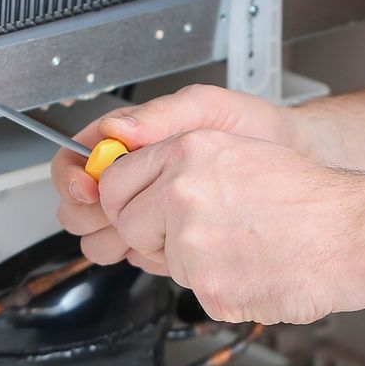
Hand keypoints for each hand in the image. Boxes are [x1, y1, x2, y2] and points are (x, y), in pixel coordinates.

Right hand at [54, 84, 309, 263]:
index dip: (72, 177)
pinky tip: (173, 244)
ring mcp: (147, 211)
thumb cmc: (252, 129)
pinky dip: (148, 254)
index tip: (87, 188)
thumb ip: (161, 116)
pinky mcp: (165, 239)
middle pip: (78, 206)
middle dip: (91, 215)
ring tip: (151, 229)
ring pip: (100, 238)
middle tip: (119, 214)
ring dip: (116, 239)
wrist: (292, 161)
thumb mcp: (207, 109)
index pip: (74, 159)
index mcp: (130, 141)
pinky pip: (136, 256)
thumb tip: (116, 129)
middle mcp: (133, 177)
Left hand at [93, 129, 364, 324]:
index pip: (115, 181)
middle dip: (153, 236)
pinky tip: (257, 268)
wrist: (354, 234)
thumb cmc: (311, 198)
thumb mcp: (240, 152)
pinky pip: (195, 292)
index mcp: (189, 152)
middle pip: (127, 225)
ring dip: (195, 262)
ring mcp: (192, 242)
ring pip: (163, 262)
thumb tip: (138, 186)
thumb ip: (182, 166)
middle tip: (202, 233)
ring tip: (245, 246)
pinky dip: (224, 288)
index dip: (125, 201)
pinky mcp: (209, 286)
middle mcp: (183, 192)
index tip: (138, 210)